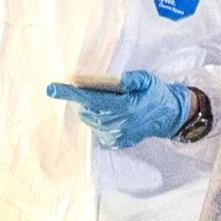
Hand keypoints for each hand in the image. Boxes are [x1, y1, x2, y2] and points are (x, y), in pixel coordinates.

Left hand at [46, 72, 193, 149]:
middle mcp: (117, 123)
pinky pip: (97, 130)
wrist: (168, 116)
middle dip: (79, 99)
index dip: (70, 93)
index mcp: (124, 107)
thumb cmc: (156, 95)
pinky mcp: (116, 141)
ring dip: (87, 110)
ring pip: (90, 121)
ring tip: (94, 99)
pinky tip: (106, 113)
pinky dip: (96, 120)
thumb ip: (136, 79)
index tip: (51, 88)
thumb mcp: (150, 80)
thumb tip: (122, 80)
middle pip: (86, 110)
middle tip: (80, 88)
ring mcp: (116, 135)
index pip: (90, 99)